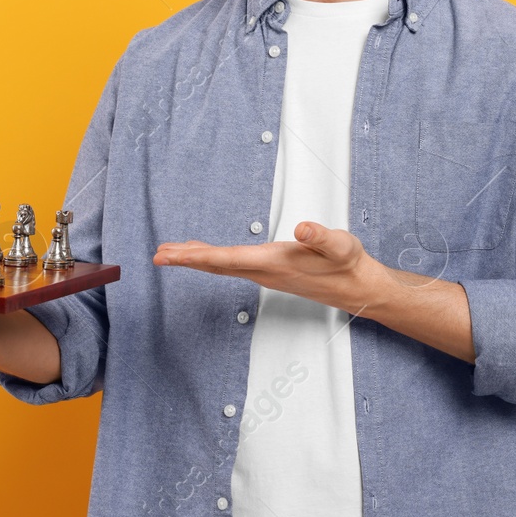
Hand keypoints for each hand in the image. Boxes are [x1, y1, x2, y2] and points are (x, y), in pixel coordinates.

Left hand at [152, 221, 387, 315]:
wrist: (358, 288)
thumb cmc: (349, 264)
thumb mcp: (341, 245)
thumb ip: (322, 237)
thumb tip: (302, 228)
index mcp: (275, 263)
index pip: (228, 259)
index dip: (196, 256)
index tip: (170, 256)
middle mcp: (264, 273)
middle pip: (217, 265)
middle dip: (186, 260)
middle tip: (157, 256)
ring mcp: (265, 275)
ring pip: (223, 267)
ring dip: (196, 259)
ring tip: (170, 253)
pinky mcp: (269, 273)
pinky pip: (232, 266)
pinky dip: (213, 259)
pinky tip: (204, 255)